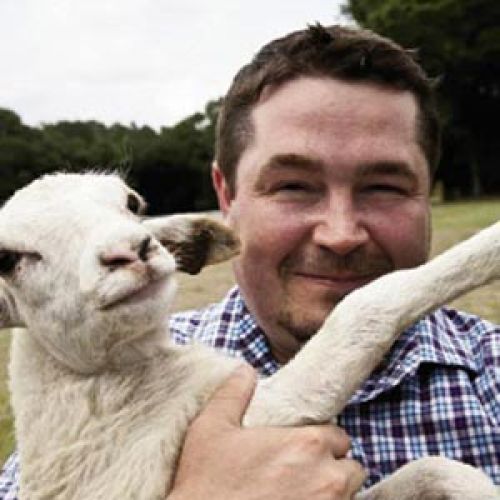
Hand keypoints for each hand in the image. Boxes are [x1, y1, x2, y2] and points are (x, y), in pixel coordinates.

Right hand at [169, 364, 365, 499]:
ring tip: (302, 494)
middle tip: (304, 475)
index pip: (339, 437)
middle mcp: (327, 478)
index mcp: (307, 444)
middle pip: (350, 470)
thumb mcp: (212, 428)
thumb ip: (233, 393)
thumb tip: (245, 371)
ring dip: (332, 495)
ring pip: (348, 497)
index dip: (323, 443)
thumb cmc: (208, 483)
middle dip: (333, 470)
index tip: (304, 451)